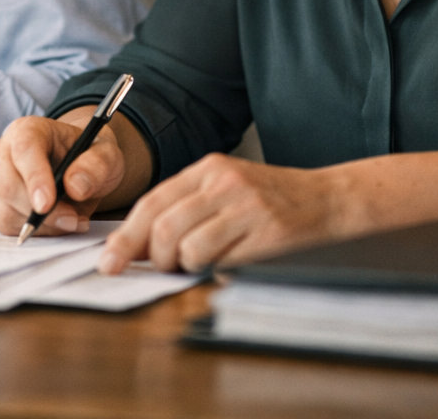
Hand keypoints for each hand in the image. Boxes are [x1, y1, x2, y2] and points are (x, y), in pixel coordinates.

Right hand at [0, 114, 125, 237]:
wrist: (78, 166)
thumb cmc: (89, 156)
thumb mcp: (107, 156)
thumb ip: (96, 166)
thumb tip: (75, 187)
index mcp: (29, 129)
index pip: (23, 150)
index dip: (34, 178)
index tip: (46, 205)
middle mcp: (3, 149)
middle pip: (8, 186)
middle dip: (42, 213)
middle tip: (74, 219)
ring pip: (5, 211)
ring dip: (41, 225)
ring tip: (70, 219)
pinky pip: (6, 225)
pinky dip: (33, 231)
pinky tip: (54, 222)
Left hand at [99, 154, 334, 273]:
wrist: (327, 198)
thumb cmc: (271, 199)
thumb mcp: (226, 189)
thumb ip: (186, 208)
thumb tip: (138, 245)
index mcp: (208, 167)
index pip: (152, 201)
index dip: (127, 235)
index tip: (110, 260)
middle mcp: (223, 181)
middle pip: (163, 226)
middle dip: (150, 257)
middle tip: (156, 269)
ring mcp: (244, 204)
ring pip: (186, 245)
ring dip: (180, 266)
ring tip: (191, 266)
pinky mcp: (264, 229)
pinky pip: (217, 258)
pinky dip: (208, 270)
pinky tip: (218, 264)